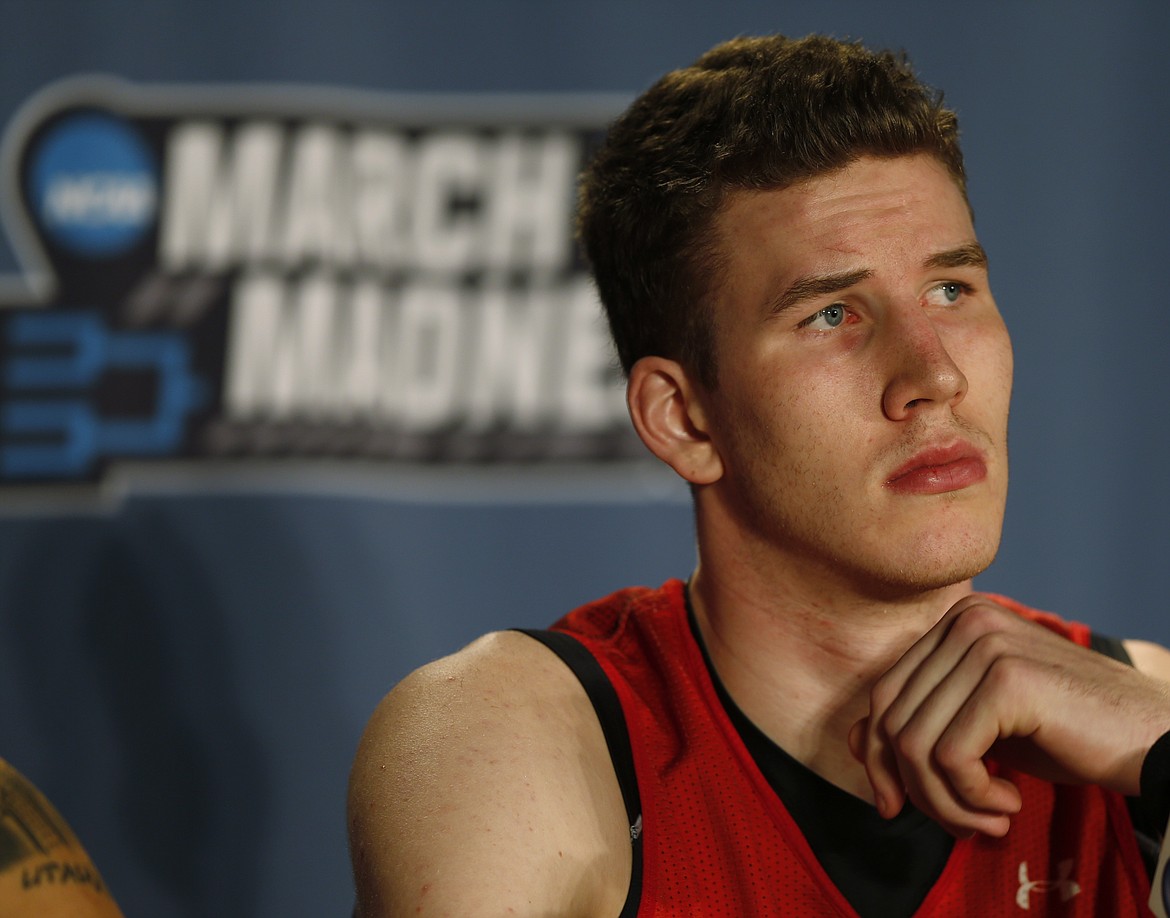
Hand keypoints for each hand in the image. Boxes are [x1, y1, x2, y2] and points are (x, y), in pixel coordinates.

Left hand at [849, 595, 1169, 837]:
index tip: (897, 806)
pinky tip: (1008, 804)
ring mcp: (984, 644)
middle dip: (911, 786)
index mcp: (955, 623)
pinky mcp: (1006, 680)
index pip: (883, 695)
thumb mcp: (982, 727)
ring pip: (913, 742)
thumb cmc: (1069, 736)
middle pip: (890, 718)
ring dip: (945, 802)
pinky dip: (968, 797)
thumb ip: (922, 724)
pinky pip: (949, 756)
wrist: (1154, 742)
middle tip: (957, 824)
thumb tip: (851, 741)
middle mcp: (965, 621)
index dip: (878, 758)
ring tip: (987, 821)